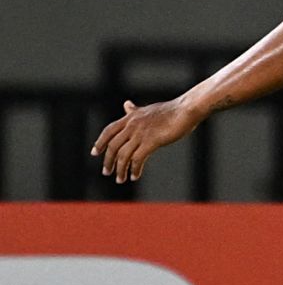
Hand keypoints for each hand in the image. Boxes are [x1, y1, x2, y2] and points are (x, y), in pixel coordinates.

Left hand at [91, 98, 205, 182]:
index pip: (109, 131)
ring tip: (120, 179)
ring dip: (120, 169)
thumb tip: (126, 105)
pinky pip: (138, 158)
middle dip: (108, 161)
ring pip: (123, 154)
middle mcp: (132, 125)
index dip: (100, 142)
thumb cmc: (172, 110)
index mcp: (130, 117)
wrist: (186, 109)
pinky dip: (134, 169)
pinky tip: (135, 176)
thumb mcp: (148, 110)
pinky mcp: (152, 141)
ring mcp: (141, 133)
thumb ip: (135, 111)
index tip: (95, 153)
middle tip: (107, 172)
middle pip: (113, 145)